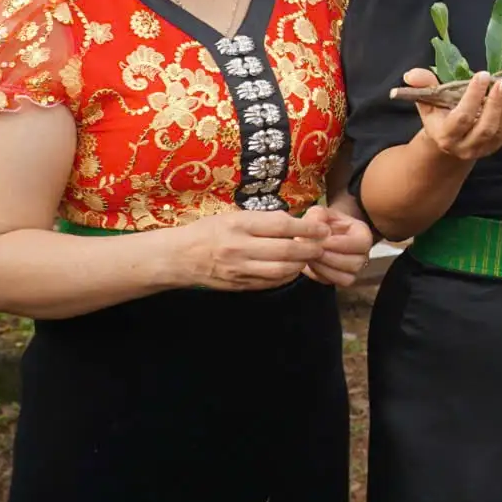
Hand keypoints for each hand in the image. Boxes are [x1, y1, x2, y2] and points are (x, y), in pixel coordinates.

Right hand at [177, 210, 331, 290]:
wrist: (178, 257)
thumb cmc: (208, 231)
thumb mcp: (232, 216)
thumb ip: (261, 220)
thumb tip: (293, 222)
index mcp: (239, 225)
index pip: (281, 226)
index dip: (307, 229)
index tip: (323, 228)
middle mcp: (240, 248)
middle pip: (286, 251)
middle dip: (310, 249)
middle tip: (322, 245)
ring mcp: (239, 269)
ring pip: (281, 271)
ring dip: (300, 265)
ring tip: (308, 258)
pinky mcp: (239, 285)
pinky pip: (270, 283)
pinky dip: (286, 277)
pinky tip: (291, 270)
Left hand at [299, 204, 373, 286]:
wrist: (320, 234)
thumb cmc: (323, 222)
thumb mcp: (320, 212)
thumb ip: (318, 215)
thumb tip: (318, 229)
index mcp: (363, 235)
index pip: (360, 243)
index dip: (340, 243)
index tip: (322, 241)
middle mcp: (363, 255)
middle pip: (354, 263)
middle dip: (330, 258)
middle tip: (312, 250)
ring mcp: (353, 270)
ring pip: (345, 278)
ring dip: (324, 268)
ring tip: (310, 256)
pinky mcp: (340, 279)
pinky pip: (333, 282)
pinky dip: (320, 275)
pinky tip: (311, 263)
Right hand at [406, 68, 501, 163]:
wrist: (447, 149)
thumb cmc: (437, 119)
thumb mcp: (427, 104)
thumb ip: (423, 87)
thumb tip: (412, 74)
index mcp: (446, 134)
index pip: (462, 117)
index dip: (473, 97)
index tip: (482, 75)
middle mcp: (468, 144)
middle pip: (485, 127)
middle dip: (496, 105)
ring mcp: (487, 146)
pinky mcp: (501, 143)